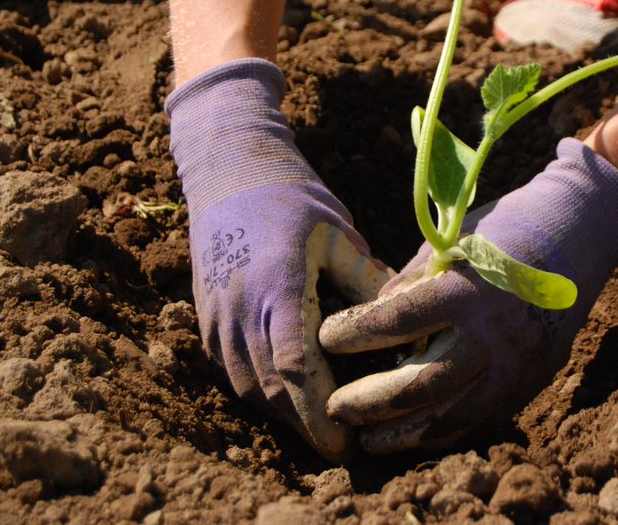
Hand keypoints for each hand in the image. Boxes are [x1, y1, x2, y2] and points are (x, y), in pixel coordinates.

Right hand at [167, 58, 392, 460]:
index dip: (320, 412)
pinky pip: (233, 372)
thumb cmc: (293, 197)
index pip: (296, 367)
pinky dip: (262, 393)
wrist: (228, 171)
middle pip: (270, 390)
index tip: (346, 440)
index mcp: (277, 286)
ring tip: (323, 430)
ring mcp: (217, 317)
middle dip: (305, 426)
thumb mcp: (339, 234)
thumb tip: (409, 325)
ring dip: (283, 413)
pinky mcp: (207, 319)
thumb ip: (367, 283)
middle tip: (344, 447)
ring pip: (247, 388)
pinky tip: (292, 398)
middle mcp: (240, 308)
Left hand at [320, 138, 617, 452]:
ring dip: (401, 433)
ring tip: (366, 438)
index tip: (327, 337)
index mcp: (468, 291)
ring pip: (451, 417)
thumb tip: (371, 321)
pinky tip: (411, 432)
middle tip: (334, 406)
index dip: (353, 334)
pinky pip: (480, 420)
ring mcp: (516, 364)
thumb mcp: (451, 245)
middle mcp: (494, 335)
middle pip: (421, 385)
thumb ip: (411, 285)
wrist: (580, 234)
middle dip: (369, 401)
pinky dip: (441, 432)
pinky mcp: (530, 381)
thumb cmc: (504, 231)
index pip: (397, 323)